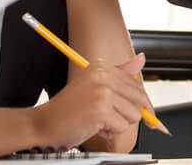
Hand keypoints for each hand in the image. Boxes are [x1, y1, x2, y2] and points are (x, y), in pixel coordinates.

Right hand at [29, 54, 151, 149]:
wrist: (44, 123)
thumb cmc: (69, 109)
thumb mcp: (95, 86)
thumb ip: (120, 74)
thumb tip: (141, 59)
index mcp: (102, 67)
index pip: (137, 85)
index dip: (142, 104)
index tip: (148, 116)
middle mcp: (102, 75)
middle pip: (139, 99)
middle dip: (129, 114)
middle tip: (110, 118)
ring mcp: (102, 92)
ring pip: (134, 115)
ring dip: (118, 124)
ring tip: (99, 120)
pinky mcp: (101, 110)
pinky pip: (122, 127)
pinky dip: (110, 132)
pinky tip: (95, 126)